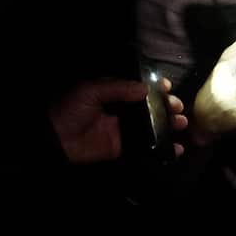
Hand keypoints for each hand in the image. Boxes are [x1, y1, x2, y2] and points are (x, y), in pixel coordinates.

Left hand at [49, 77, 184, 163]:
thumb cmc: (70, 109)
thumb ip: (117, 88)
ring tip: (181, 123)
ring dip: (168, 124)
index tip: (168, 87)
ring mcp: (123, 129)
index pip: (138, 88)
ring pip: (151, 125)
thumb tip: (145, 89)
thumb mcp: (91, 91)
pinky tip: (175, 147)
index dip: (155, 87)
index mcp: (113, 93)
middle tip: (177, 107)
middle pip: (149, 107)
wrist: (55, 138)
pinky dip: (162, 147)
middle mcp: (121, 110)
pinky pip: (145, 147)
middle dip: (166, 106)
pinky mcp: (123, 147)